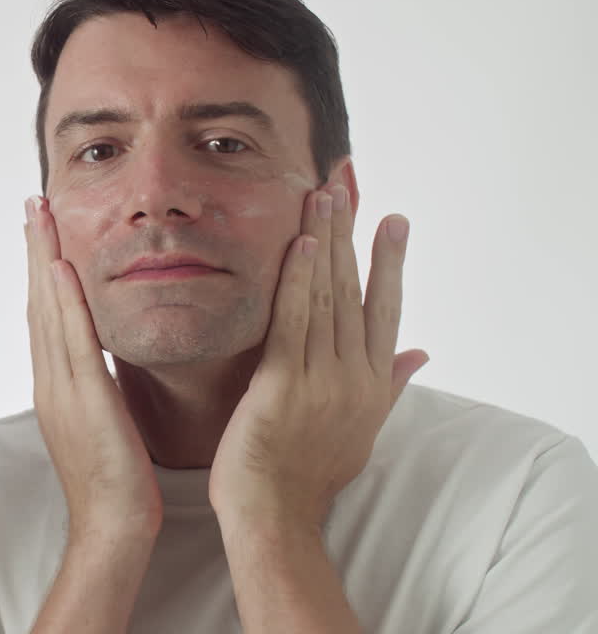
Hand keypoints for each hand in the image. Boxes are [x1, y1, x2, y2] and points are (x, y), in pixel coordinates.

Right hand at [25, 196, 162, 540]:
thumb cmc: (117, 483)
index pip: (47, 315)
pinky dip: (63, 304)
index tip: (45, 229)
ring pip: (48, 312)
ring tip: (39, 215)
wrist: (113, 529)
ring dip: (43, 260)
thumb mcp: (105, 422)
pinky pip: (72, 344)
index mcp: (58, 385)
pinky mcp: (83, 402)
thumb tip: (103, 362)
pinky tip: (61, 269)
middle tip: (32, 203)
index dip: (43, 269)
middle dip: (36, 250)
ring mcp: (61, 390)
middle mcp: (51, 380)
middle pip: (39, 303)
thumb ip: (99, 387)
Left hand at [208, 186, 428, 530]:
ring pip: (326, 297)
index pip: (385, 309)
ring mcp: (319, 378)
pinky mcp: (281, 382)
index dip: (388, 261)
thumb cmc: (309, 473)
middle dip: (351, 234)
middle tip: (347, 185)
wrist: (275, 513)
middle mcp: (351, 375)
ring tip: (323, 196)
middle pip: (356, 291)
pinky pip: (292, 321)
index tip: (392, 219)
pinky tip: (298, 244)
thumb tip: (423, 354)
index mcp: (370, 383)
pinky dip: (297, 280)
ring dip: (324, 242)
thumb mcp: (363, 429)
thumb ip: (390, 386)